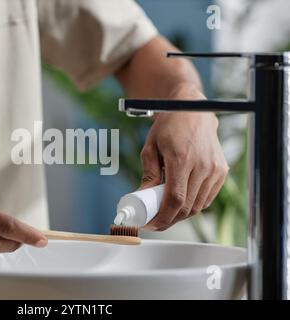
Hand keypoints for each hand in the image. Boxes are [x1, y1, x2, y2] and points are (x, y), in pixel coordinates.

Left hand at [140, 104, 228, 230]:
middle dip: (169, 220)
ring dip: (181, 215)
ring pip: (198, 206)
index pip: (175, 199)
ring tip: (165, 213)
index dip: (163, 217)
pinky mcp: (221, 171)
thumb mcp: (151, 147)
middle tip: (155, 222)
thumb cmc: (168, 126)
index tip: (151, 224)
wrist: (192, 110)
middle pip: (187, 207)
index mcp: (181, 159)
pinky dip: (193, 205)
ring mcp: (215, 169)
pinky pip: (207, 198)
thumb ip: (148, 174)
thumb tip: (142, 197)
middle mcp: (202, 166)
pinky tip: (181, 203)